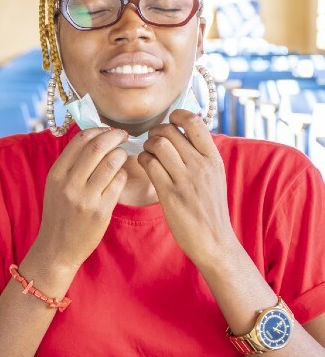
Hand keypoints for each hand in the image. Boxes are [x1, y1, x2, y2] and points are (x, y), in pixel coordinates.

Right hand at [33, 127, 128, 270]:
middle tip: (123, 135)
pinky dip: (122, 175)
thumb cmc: (59, 212)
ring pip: (111, 163)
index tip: (108, 130)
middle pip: (98, 147)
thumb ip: (71, 163)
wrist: (57, 247)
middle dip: (115, 136)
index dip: (99, 130)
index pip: (80, 140)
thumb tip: (94, 137)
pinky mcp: (101, 211)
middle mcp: (69, 184)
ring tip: (121, 156)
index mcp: (56, 173)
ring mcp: (85, 198)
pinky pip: (118, 182)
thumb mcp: (56, 185)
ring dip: (121, 155)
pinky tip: (119, 177)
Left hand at [138, 109, 235, 265]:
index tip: (170, 120)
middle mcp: (201, 165)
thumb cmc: (209, 207)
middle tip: (153, 141)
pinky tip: (146, 166)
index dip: (177, 115)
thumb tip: (185, 129)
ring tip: (149, 154)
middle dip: (156, 132)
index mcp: (213, 158)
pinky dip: (143, 160)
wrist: (214, 240)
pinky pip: (149, 164)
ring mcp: (185, 179)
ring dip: (147, 146)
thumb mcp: (214, 176)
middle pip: (170, 131)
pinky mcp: (170, 193)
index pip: (194, 122)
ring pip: (158, 145)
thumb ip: (201, 154)